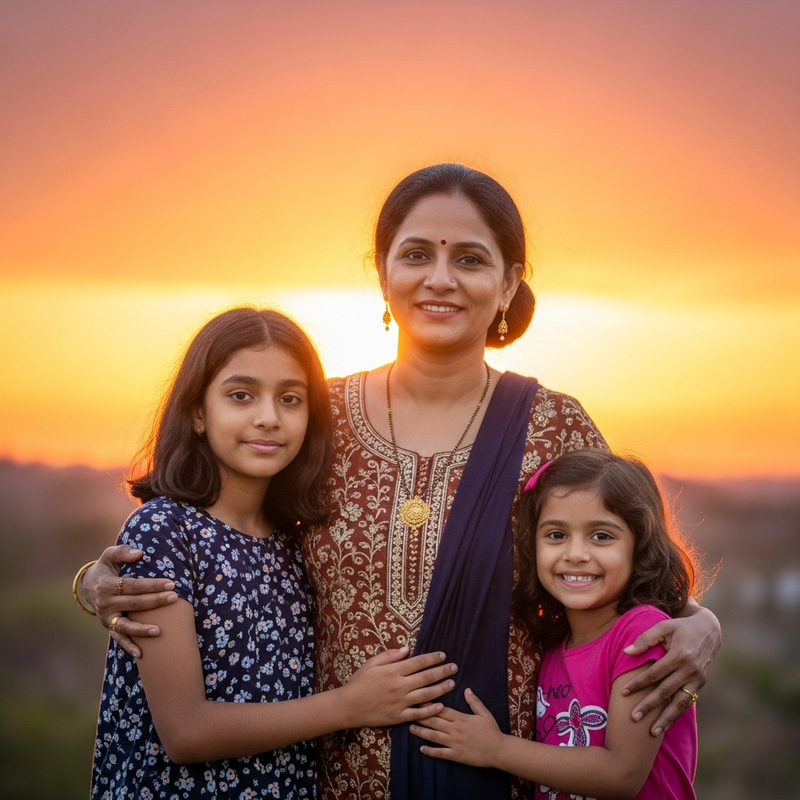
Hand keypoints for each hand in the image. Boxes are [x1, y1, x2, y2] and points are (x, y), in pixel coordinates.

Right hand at [84, 544, 177, 657]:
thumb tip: (139, 553)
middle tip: (175, 597)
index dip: (152, 585)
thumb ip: (123, 552)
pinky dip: (128, 646)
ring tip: (159, 631)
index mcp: (107, 585)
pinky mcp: (107, 626)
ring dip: (141, 630)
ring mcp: (105, 617)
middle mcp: (105, 603)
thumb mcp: (110, 555)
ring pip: (125, 626)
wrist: (89, 584)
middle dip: (155, 601)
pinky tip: (141, 654)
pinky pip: (118, 638)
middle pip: (134, 604)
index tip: (171, 584)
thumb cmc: (106, 567)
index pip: (133, 586)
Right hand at [339, 647, 457, 727]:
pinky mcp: (399, 717)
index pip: (418, 662)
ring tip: (452, 683)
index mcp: (394, 671)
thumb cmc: (359, 682)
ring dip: (441, 688)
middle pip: (426, 677)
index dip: (432, 658)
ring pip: (426, 694)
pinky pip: (418, 714)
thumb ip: (390, 655)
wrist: (349, 706)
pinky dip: (430, 710)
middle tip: (454, 667)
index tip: (443, 655)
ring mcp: (400, 702)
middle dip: (442, 671)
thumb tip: (407, 649)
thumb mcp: (372, 663)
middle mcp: (400, 686)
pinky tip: (441, 705)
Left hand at [410, 688, 502, 767]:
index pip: (441, 709)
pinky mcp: (456, 755)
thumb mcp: (484, 713)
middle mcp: (455, 729)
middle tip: (408, 710)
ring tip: (410, 728)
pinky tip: (421, 749)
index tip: (418, 699)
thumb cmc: (492, 730)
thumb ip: (474, 701)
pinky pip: (441, 753)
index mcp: (461, 718)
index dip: (429, 704)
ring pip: (434, 736)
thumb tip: (466, 689)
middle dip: (420, 716)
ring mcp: (454, 743)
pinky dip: (430, 751)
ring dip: (421, 732)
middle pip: (434, 721)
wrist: (499, 750)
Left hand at [622, 606, 720, 734]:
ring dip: (666, 718)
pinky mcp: (701, 684)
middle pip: (666, 692)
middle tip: (633, 717)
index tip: (623, 691)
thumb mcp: (663, 626)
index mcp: (680, 655)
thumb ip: (645, 639)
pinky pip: (687, 702)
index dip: (638, 683)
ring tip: (652, 732)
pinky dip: (676, 714)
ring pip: (679, 703)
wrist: (709, 630)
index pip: (655, 673)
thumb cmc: (681, 627)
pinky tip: (666, 724)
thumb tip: (626, 652)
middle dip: (649, 706)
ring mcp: (697, 679)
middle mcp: (690, 670)